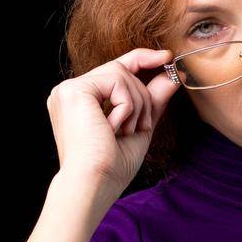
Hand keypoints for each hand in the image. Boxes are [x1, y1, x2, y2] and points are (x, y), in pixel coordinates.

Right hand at [47, 47, 180, 200]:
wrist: (94, 183)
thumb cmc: (111, 167)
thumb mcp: (139, 127)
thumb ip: (152, 100)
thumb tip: (173, 76)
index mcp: (80, 102)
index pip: (114, 70)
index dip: (142, 59)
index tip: (167, 58)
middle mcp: (69, 92)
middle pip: (121, 69)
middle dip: (144, 96)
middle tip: (145, 124)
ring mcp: (68, 89)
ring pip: (122, 74)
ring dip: (137, 105)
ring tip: (127, 131)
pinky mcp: (74, 90)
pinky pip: (116, 81)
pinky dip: (127, 106)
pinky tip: (115, 127)